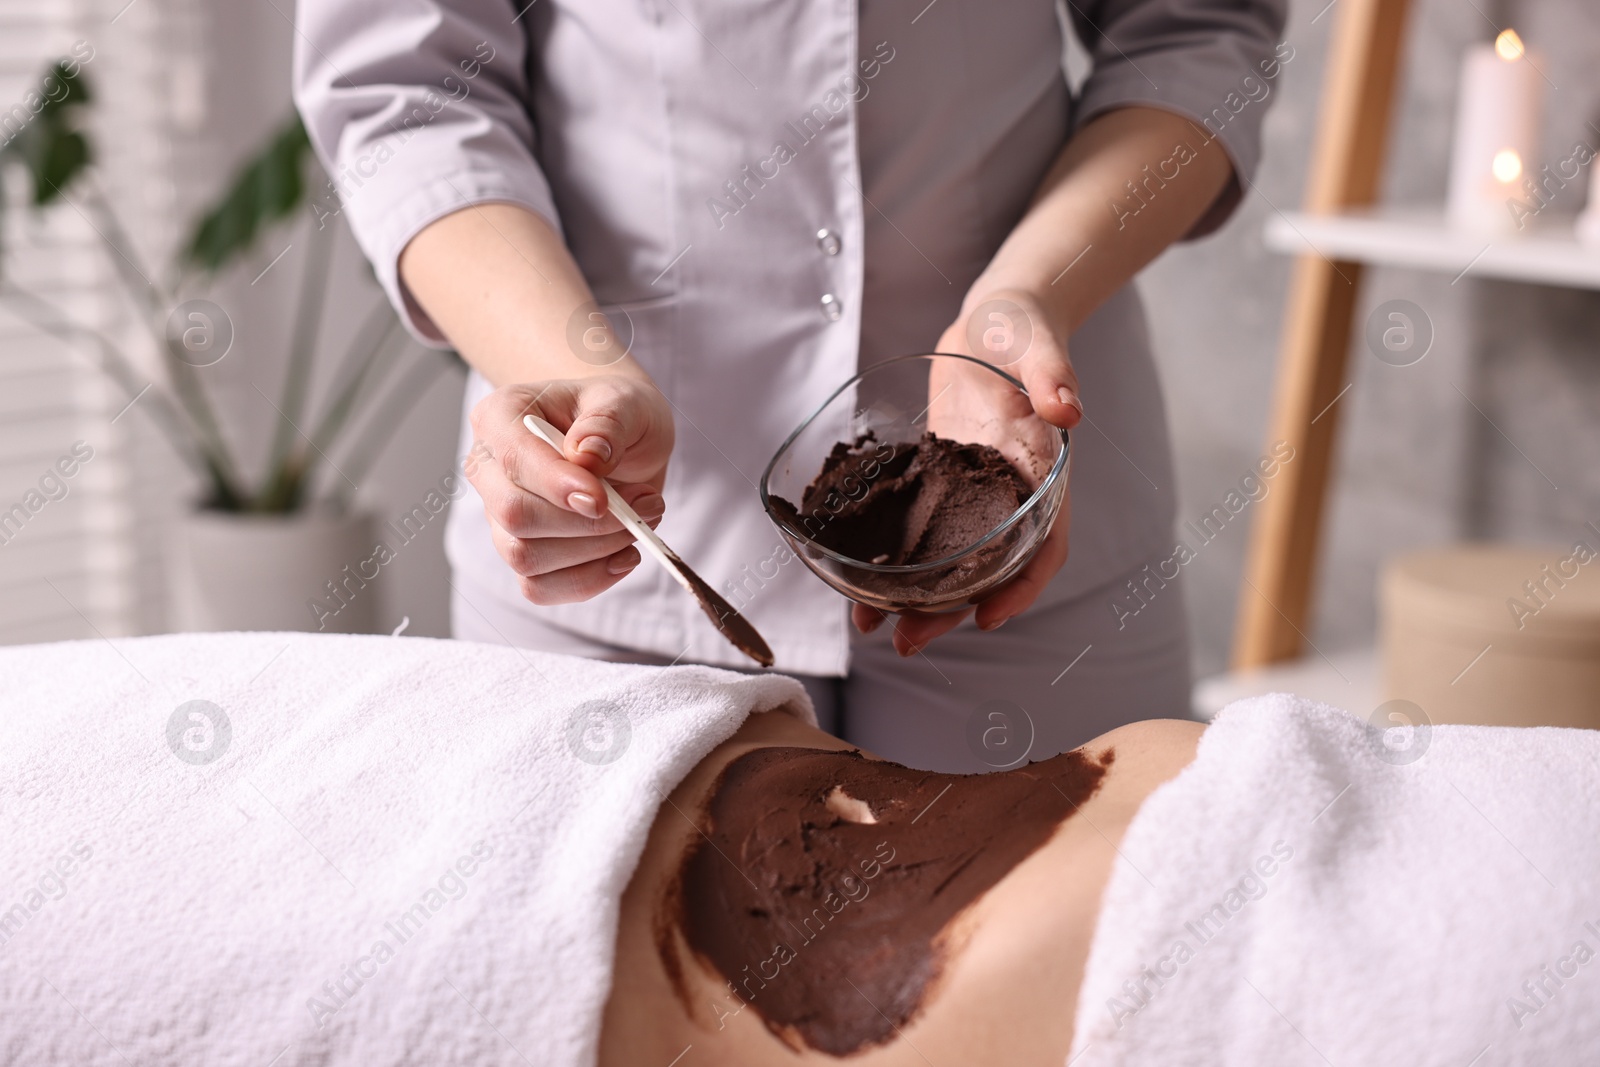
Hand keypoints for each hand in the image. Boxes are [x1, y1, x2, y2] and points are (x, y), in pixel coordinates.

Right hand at [467, 375, 674, 603]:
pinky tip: (623, 555)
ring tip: (641, 521)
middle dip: (587, 524)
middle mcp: (489, 470)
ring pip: (526, 559)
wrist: (621, 436)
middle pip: (515, 516)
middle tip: (645, 506)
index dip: (557, 486)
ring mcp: (499, 517)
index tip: (604, 499)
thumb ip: (608, 422)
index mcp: (500, 417)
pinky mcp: (522, 552)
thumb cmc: (615, 413)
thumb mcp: (624, 400)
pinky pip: (540, 588)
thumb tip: (588, 456)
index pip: (514, 460)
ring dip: (595, 551)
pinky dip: (588, 579)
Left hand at [852, 288, 1080, 654]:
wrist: (990, 322)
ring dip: (913, 599)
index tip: (991, 617)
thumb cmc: (1023, 328)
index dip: (1021, 585)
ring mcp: (970, 496)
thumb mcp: (1038, 343)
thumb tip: (1067, 408)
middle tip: (907, 643)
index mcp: (1042, 476)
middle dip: (949, 610)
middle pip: (986, 570)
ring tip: (871, 629)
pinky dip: (890, 559)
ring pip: (948, 562)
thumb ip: (1054, 374)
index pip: (1045, 545)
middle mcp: (1008, 498)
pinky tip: (853, 581)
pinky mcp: (937, 484)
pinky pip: (916, 532)